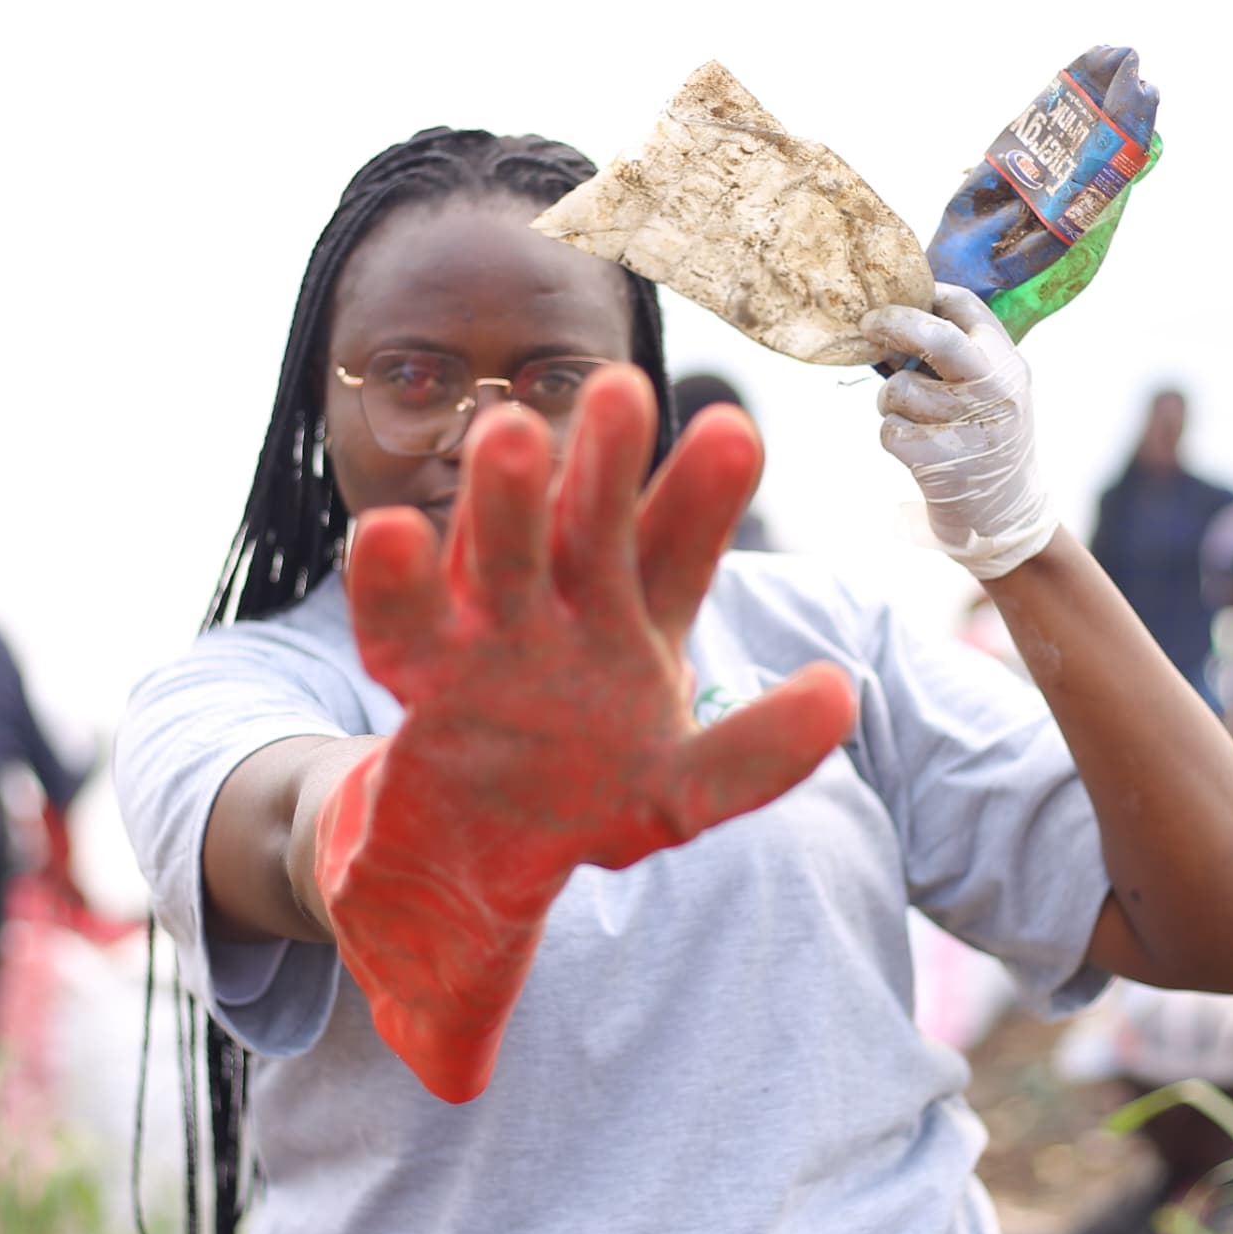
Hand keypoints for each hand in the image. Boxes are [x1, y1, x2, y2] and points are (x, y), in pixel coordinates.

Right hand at [319, 368, 857, 1101]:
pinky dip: (392, 583)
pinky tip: (389, 530)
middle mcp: (565, 602)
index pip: (678, 546)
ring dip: (504, 500)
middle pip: (591, 526)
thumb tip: (843, 694)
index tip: (733, 429)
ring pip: (500, 555)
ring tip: (509, 428)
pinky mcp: (418, 671)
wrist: (473, 847)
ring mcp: (490, 630)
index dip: (704, 493)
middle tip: (623, 386)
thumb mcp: (684, 789)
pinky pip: (399, 624)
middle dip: (606, 463)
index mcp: (638, 615)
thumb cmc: (586, 797)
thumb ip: (758, 753)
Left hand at [862, 285, 1057, 580]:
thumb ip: (962, 357)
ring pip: (899, 388)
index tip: (900, 295)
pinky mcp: (940, 460)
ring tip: (914, 418)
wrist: (1005, 517)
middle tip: (868, 322)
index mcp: (1008, 364)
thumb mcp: (996, 391)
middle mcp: (995, 389)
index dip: (928, 295)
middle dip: (894, 323)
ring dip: (892, 402)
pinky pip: (890, 429)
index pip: (966, 307)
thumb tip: (900, 316)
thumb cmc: (988, 442)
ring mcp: (968, 425)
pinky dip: (893, 436)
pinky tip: (917, 449)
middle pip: (934, 336)